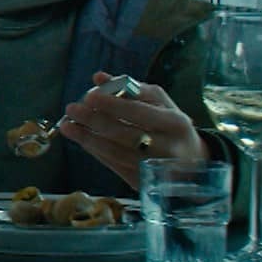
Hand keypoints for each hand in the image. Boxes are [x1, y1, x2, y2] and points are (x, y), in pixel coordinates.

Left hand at [60, 71, 208, 190]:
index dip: (112, 104)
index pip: (139, 113)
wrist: (192, 162)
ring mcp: (155, 170)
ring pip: (115, 153)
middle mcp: (168, 149)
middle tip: (72, 109)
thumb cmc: (171, 125)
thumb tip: (99, 77)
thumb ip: (130, 88)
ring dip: (87, 139)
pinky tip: (82, 139)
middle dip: (93, 121)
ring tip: (68, 125)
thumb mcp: (160, 103)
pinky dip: (95, 151)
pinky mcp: (143, 183)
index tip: (89, 95)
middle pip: (124, 135)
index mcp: (175, 124)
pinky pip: (113, 166)